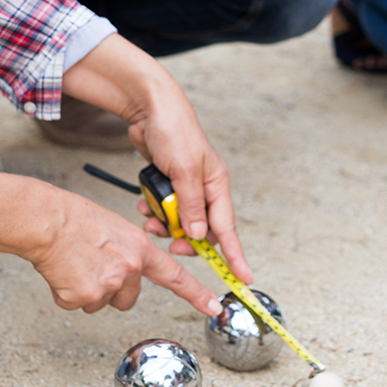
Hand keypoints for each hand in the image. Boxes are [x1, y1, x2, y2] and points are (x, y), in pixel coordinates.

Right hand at [26, 184, 224, 316]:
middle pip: (127, 299)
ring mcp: (106, 285)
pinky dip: (66, 293)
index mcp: (140, 250)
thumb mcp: (116, 228)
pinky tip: (62, 272)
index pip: (176, 277)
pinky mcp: (82, 296)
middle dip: (111, 290)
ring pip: (100, 303)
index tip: (214, 307)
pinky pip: (77, 305)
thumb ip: (129, 253)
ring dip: (87, 290)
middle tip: (91, 265)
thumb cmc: (75, 219)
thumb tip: (127, 273)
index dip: (197, 294)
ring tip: (75, 264)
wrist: (46, 221)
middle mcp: (128, 269)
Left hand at [127, 90, 252, 286]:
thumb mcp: (184, 170)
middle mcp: (205, 189)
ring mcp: (187, 187)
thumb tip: (199, 236)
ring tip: (148, 218)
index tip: (243, 277)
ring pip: (178, 222)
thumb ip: (191, 205)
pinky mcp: (170, 184)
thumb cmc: (174, 131)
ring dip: (163, 224)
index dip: (235, 255)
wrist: (150, 108)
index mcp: (217, 185)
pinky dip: (154, 212)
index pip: (227, 229)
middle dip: (183, 238)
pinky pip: (164, 210)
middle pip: (200, 230)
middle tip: (167, 240)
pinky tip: (144, 205)